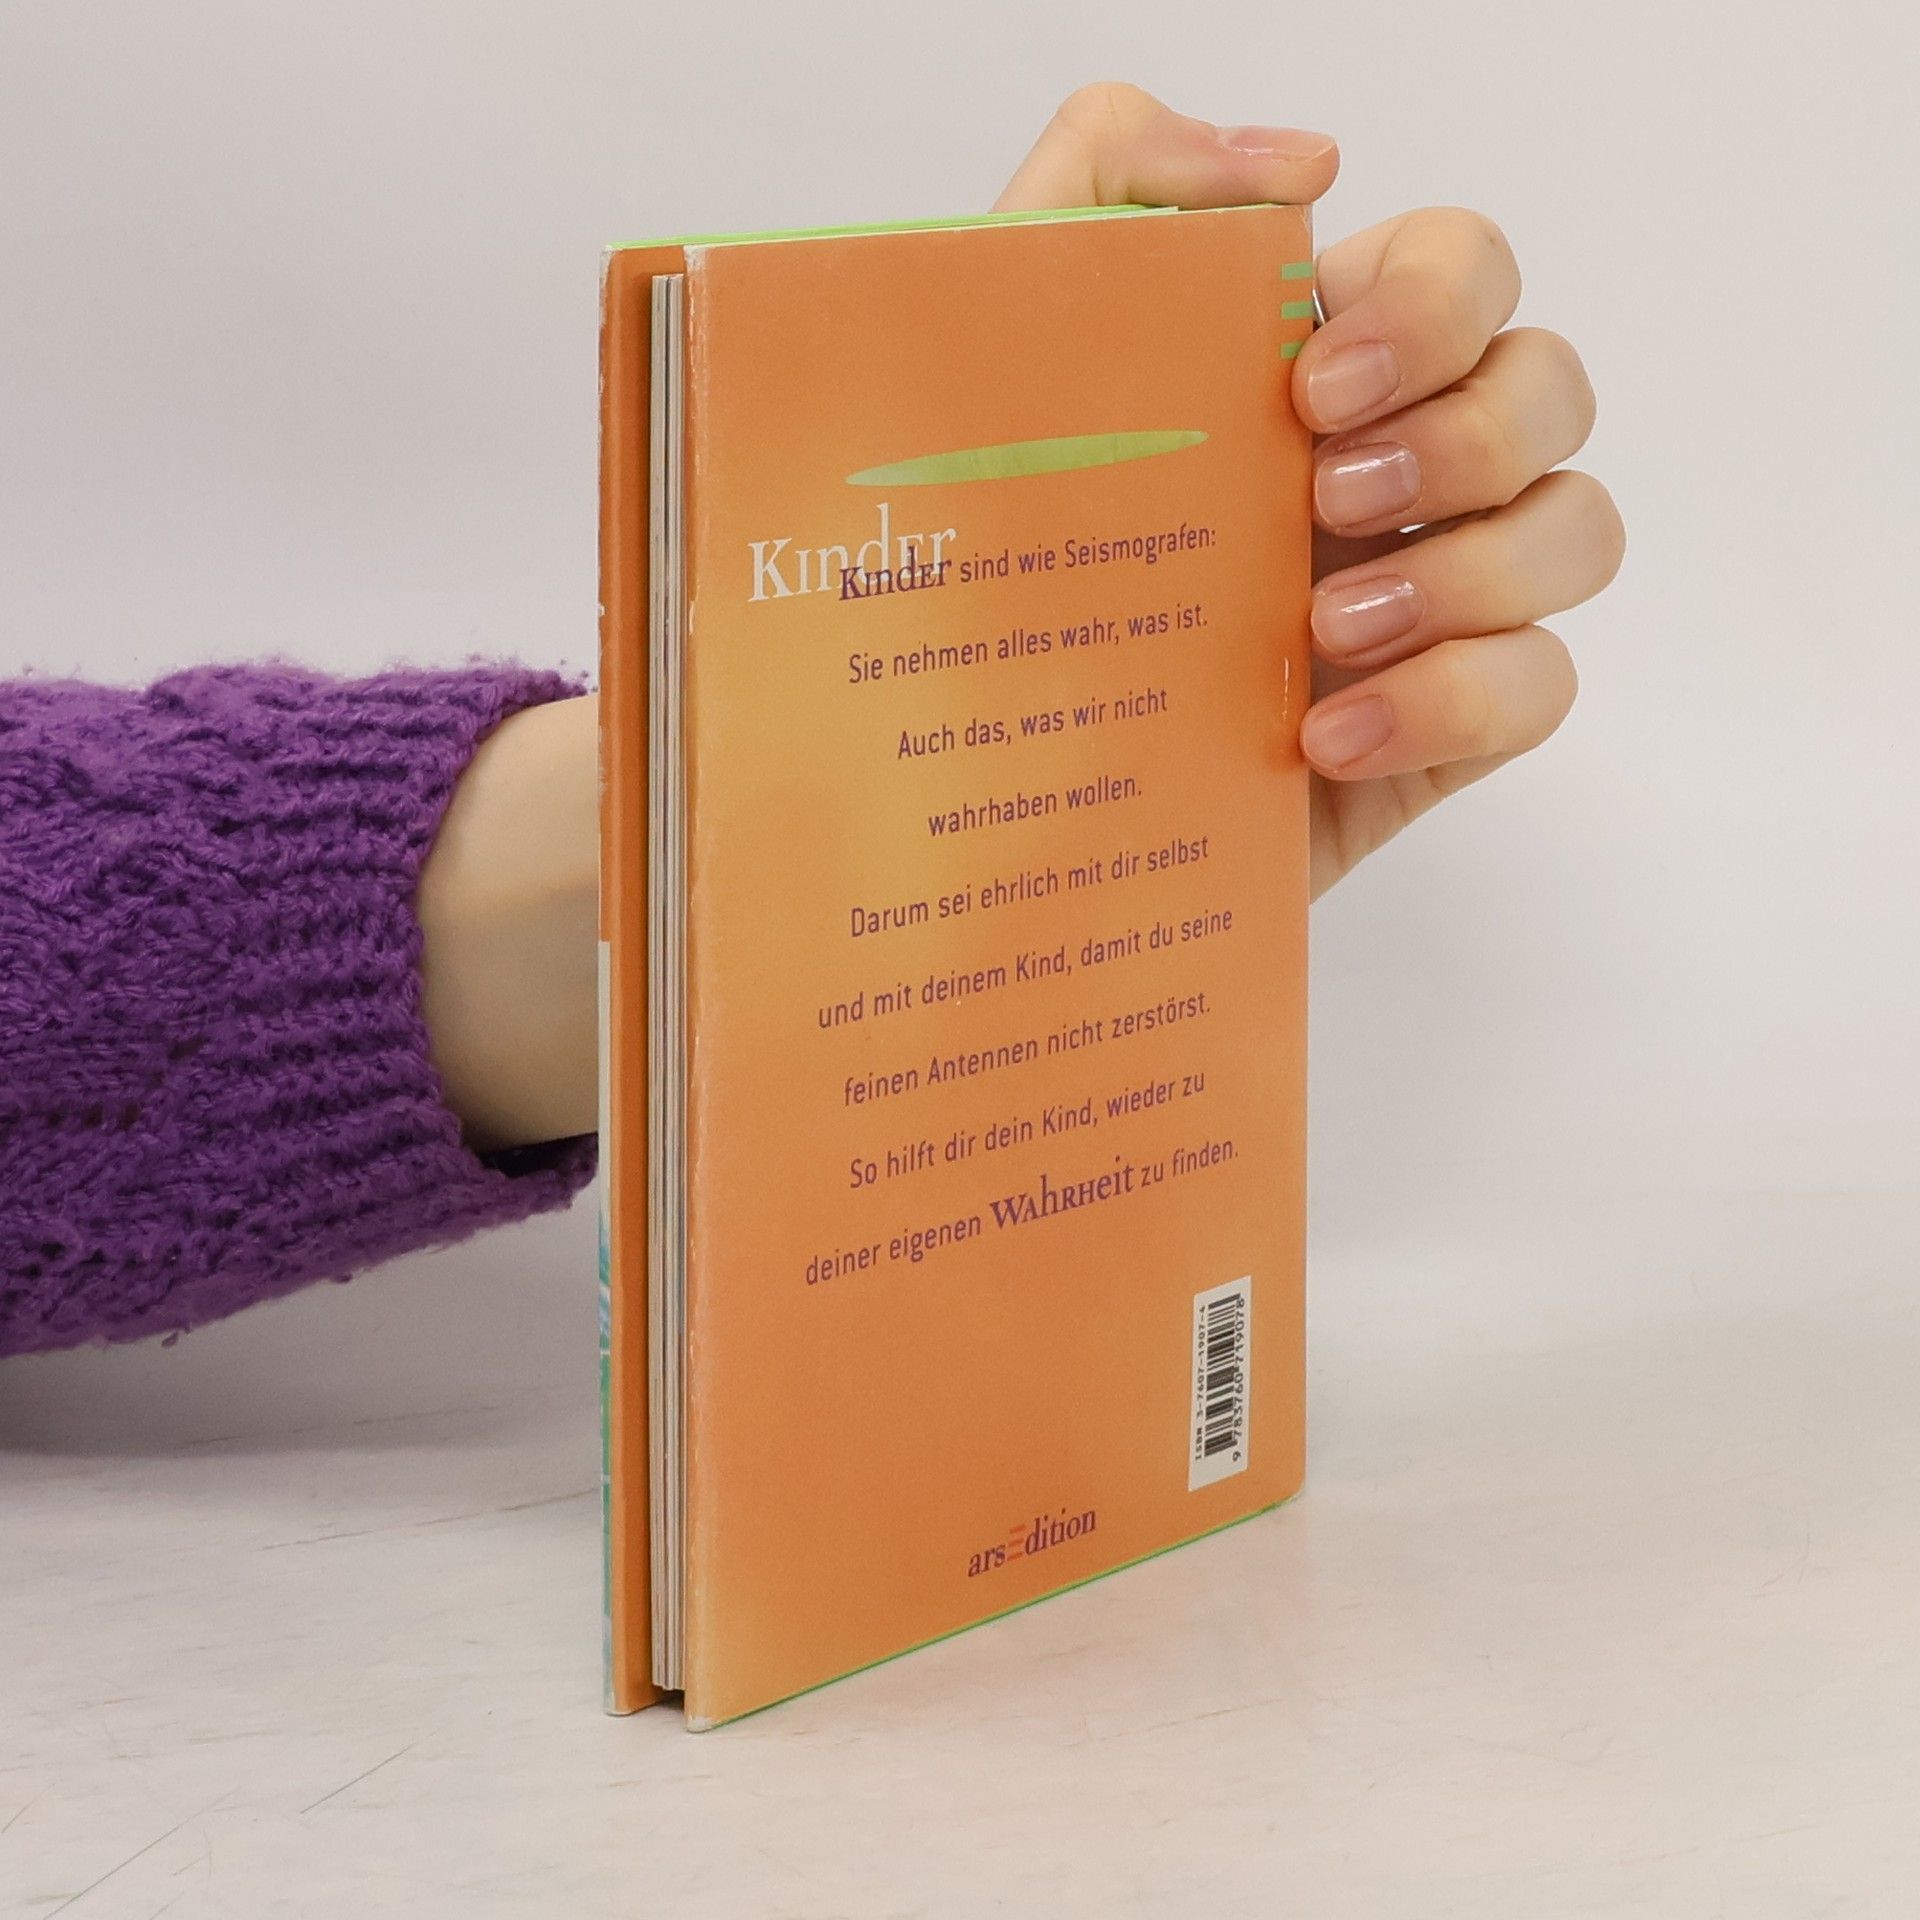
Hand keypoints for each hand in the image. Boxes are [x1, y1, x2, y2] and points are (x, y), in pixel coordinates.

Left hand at [995, 85, 1622, 895]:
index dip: (1432, 307)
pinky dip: (1453, 700)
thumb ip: (1110, 172)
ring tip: (1322, 635)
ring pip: (1576, 529)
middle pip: (1550, 386)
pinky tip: (1325, 737)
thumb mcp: (998, 337)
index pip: (1463, 266)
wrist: (987, 783)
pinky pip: (1541, 685)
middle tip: (1319, 505)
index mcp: (1311, 366)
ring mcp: (1425, 598)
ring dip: (1469, 570)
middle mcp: (1390, 469)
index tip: (1311, 386)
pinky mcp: (1434, 727)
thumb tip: (1306, 161)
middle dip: (1462, 437)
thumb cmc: (990, 559)